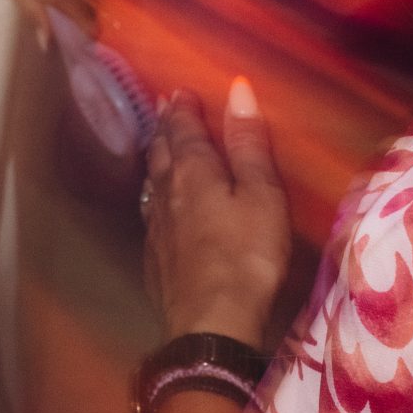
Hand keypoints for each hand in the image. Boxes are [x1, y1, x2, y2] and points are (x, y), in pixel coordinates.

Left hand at [145, 81, 292, 348]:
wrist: (210, 322)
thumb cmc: (247, 255)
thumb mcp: (262, 196)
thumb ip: (249, 144)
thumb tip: (237, 89)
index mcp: (194, 172)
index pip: (185, 130)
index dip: (184, 108)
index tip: (181, 90)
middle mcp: (167, 192)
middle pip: (162, 150)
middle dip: (166, 125)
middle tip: (165, 106)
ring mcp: (156, 226)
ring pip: (152, 179)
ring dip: (157, 156)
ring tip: (160, 144)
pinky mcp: (154, 257)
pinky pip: (150, 211)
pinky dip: (154, 193)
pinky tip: (157, 202)